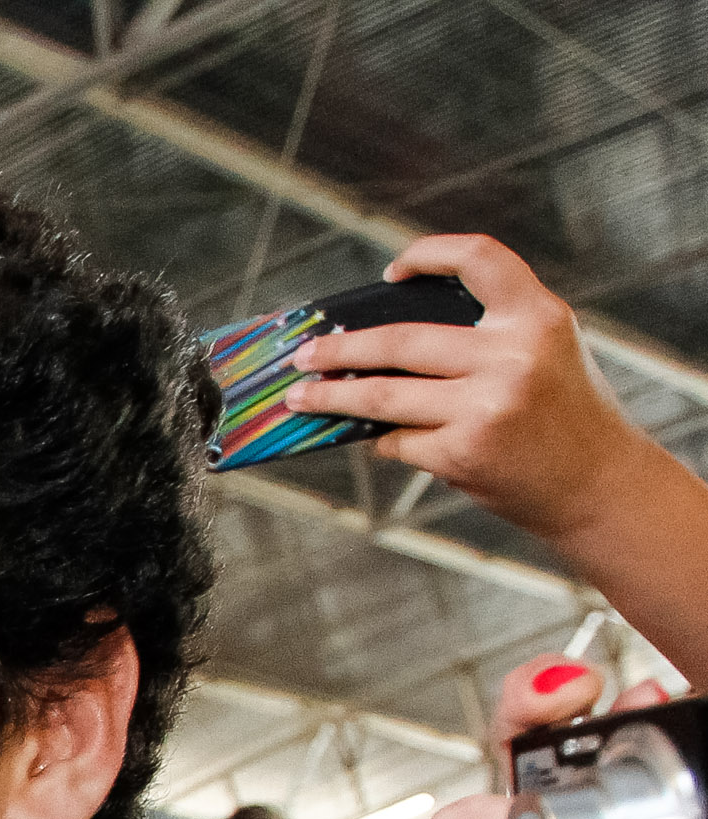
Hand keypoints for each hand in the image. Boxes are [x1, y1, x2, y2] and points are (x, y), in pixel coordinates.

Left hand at [284, 235, 656, 546]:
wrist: (598, 484)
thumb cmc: (562, 413)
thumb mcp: (545, 351)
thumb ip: (487, 333)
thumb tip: (381, 339)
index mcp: (538, 316)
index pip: (479, 258)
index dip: (429, 253)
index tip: (390, 274)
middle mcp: (513, 355)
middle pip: (400, 340)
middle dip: (339, 348)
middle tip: (304, 354)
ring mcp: (485, 406)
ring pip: (382, 394)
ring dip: (332, 395)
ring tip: (300, 396)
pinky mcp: (463, 452)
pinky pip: (399, 440)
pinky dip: (383, 439)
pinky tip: (377, 439)